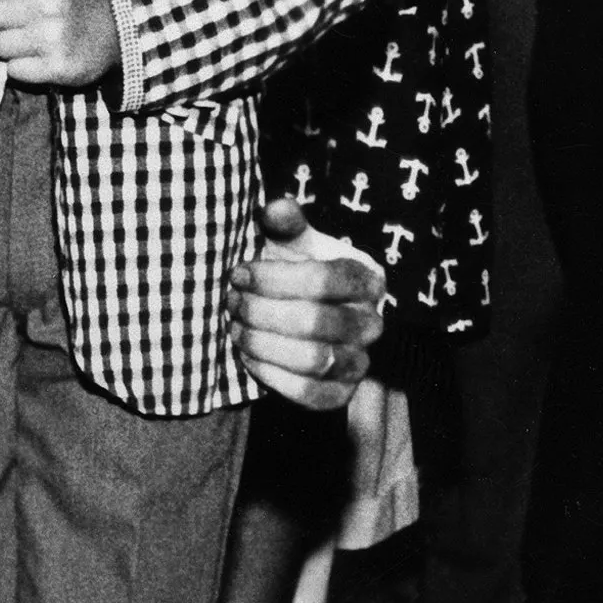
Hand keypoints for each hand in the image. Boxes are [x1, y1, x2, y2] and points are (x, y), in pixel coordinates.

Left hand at [0, 0, 120, 88]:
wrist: (126, 21)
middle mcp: (51, 4)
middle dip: (1, 15)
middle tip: (23, 14)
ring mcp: (55, 39)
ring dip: (10, 41)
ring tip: (34, 34)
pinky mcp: (60, 68)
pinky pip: (14, 70)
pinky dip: (23, 65)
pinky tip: (42, 53)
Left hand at [226, 199, 384, 408]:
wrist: (296, 319)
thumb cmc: (293, 274)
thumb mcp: (291, 244)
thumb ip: (285, 223)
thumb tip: (275, 208)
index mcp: (367, 278)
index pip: (327, 279)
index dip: (275, 278)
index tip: (239, 272)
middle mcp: (371, 322)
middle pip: (316, 322)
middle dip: (262, 312)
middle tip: (231, 302)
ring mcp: (360, 361)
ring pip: (313, 360)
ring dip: (263, 343)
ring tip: (235, 328)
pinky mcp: (340, 395)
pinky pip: (309, 394)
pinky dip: (271, 376)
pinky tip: (248, 356)